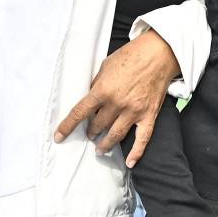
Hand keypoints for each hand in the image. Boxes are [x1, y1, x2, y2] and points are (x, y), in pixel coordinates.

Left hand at [53, 29, 179, 165]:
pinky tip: (129, 163)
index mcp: (103, 90)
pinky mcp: (149, 115)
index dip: (67, 126)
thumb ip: (97, 84)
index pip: (79, 112)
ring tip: (99, 149)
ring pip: (115, 136)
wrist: (159, 53)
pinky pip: (142, 139)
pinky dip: (136, 153)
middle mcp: (117, 103)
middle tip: (89, 133)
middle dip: (91, 131)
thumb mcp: (106, 66)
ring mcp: (134, 111)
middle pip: (98, 125)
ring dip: (105, 144)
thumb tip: (90, 98)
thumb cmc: (131, 56)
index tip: (58, 137)